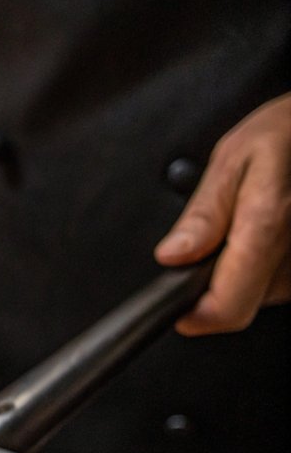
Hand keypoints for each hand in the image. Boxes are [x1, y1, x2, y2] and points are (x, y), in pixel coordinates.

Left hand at [155, 93, 290, 335]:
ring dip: (244, 272)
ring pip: (263, 295)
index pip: (229, 306)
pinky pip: (282, 282)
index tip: (179, 310)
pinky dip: (267, 265)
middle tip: (213, 244)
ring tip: (247, 227)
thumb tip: (173, 256)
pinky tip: (270, 234)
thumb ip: (203, 214)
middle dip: (216, 284)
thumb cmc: (287, 135)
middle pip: (242, 305)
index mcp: (266, 225)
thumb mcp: (233, 161)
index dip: (197, 316)